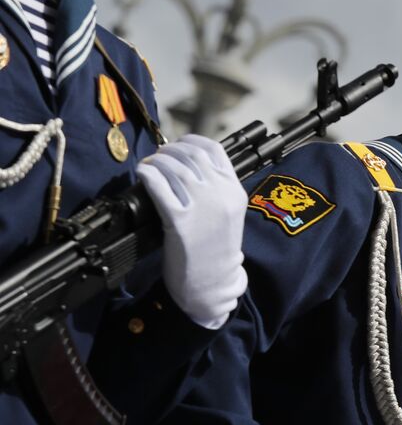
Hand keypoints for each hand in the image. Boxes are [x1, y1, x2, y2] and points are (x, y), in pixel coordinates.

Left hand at [138, 134, 247, 329]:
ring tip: (149, 167)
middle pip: (190, 154)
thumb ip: (215, 188)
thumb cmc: (215, 250)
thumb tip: (185, 163)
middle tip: (158, 158)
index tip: (177, 147)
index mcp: (235, 191)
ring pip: (172, 166)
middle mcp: (220, 195)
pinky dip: (147, 174)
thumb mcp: (227, 214)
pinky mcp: (180, 220)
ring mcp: (201, 206)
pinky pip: (158, 185)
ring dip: (155, 161)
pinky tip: (143, 175)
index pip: (214, 149)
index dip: (190, 142)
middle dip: (168, 151)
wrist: (213, 283)